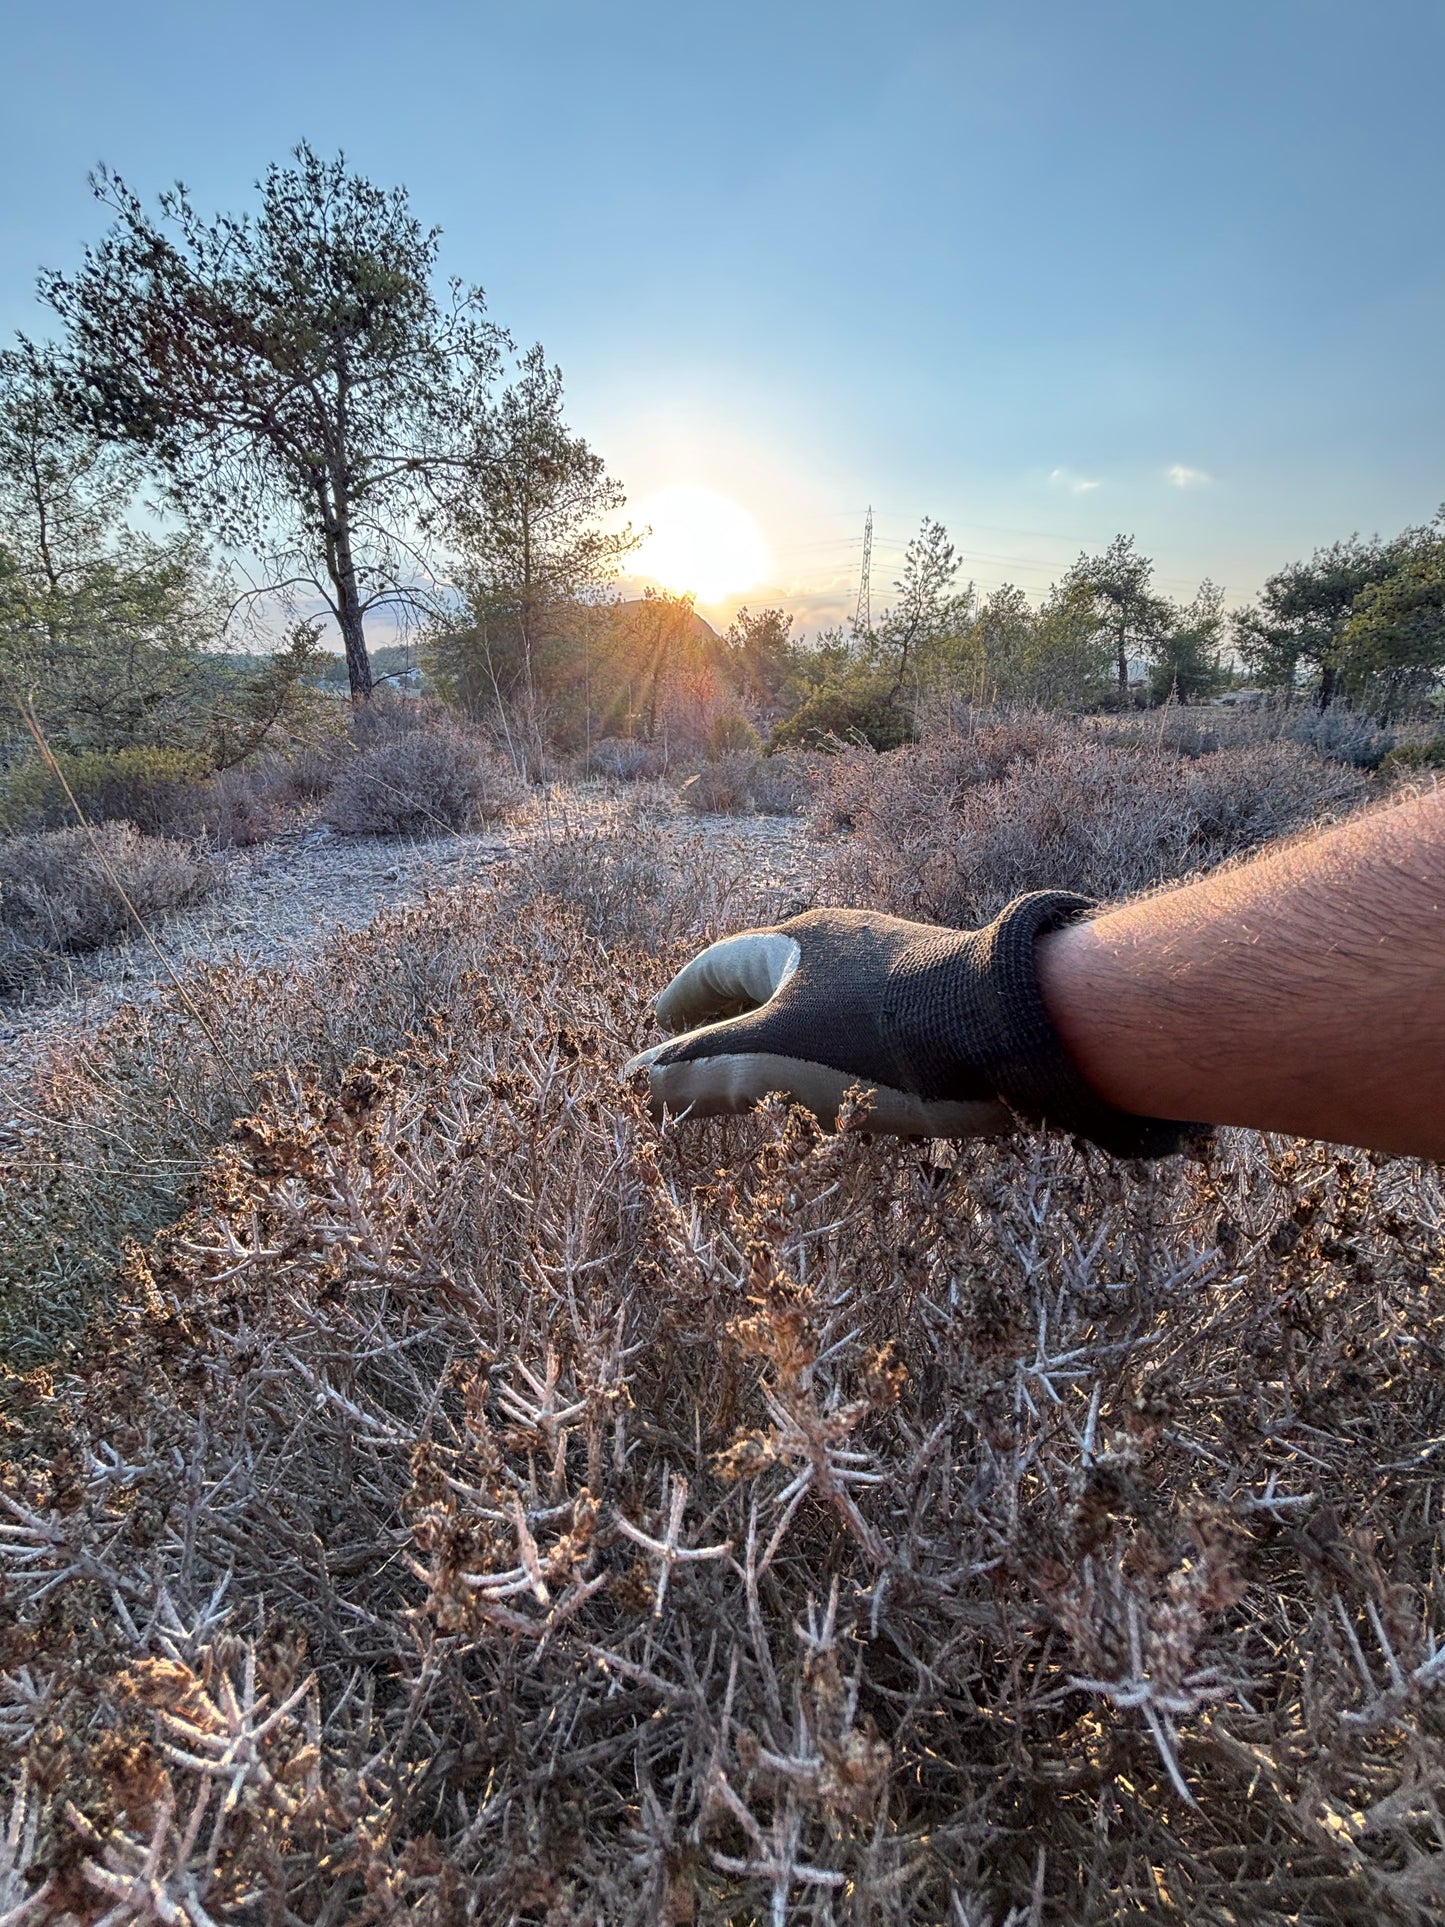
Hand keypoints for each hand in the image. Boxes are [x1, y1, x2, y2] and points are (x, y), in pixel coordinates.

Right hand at [625, 896, 1189, 1151]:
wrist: (1019, 1027)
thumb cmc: (888, 1040)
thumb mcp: (779, 1062)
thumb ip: (706, 1073)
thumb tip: (635, 1079)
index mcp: (794, 944)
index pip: (716, 966)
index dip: (681, 1000)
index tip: (658, 1025)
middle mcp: (842, 942)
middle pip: (768, 978)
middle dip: (731, 1017)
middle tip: (704, 1051)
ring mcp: (894, 966)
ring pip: (820, 1000)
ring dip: (786, 1036)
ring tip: (771, 1077)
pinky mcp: (937, 998)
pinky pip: (864, 1020)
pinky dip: (835, 1048)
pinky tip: (851, 1082)